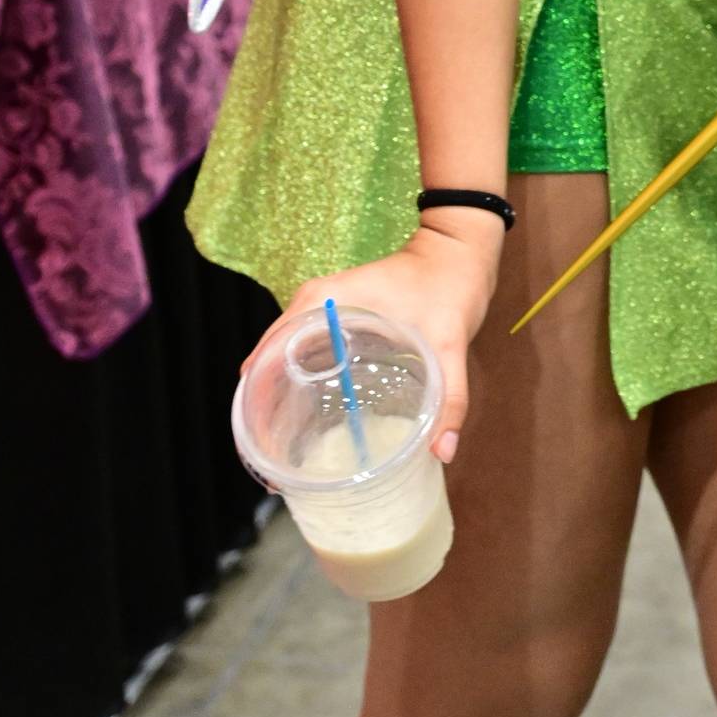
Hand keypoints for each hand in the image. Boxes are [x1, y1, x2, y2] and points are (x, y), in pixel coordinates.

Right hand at [270, 219, 504, 465]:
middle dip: (264, 411)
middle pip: (270, 360)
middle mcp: (314, 304)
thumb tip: (442, 452)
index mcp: (324, 300)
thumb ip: (450, 396)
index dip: (257, 397)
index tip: (260, 444)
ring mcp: (323, 311)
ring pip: (284, 360)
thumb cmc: (451, 283)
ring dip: (278, 401)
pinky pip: (304, 356)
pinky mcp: (337, 320)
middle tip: (273, 465)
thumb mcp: (450, 342)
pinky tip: (308, 425)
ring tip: (283, 456)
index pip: (270, 349)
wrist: (459, 251)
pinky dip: (298, 387)